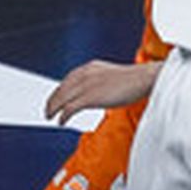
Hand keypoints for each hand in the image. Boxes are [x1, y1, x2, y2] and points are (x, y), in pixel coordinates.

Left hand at [44, 57, 158, 124]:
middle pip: (61, 88)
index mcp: (90, 67)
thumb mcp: (113, 75)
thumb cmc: (135, 79)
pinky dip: (63, 115)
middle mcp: (85, 74)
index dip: (59, 90)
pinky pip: (70, 108)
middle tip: (47, 110)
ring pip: (62, 98)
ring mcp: (86, 85)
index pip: (68, 79)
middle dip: (52, 100)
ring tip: (49, 116)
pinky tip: (61, 122)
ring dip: (54, 108)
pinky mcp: (89, 97)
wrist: (142, 79)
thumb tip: (102, 91)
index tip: (56, 98)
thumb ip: (102, 81)